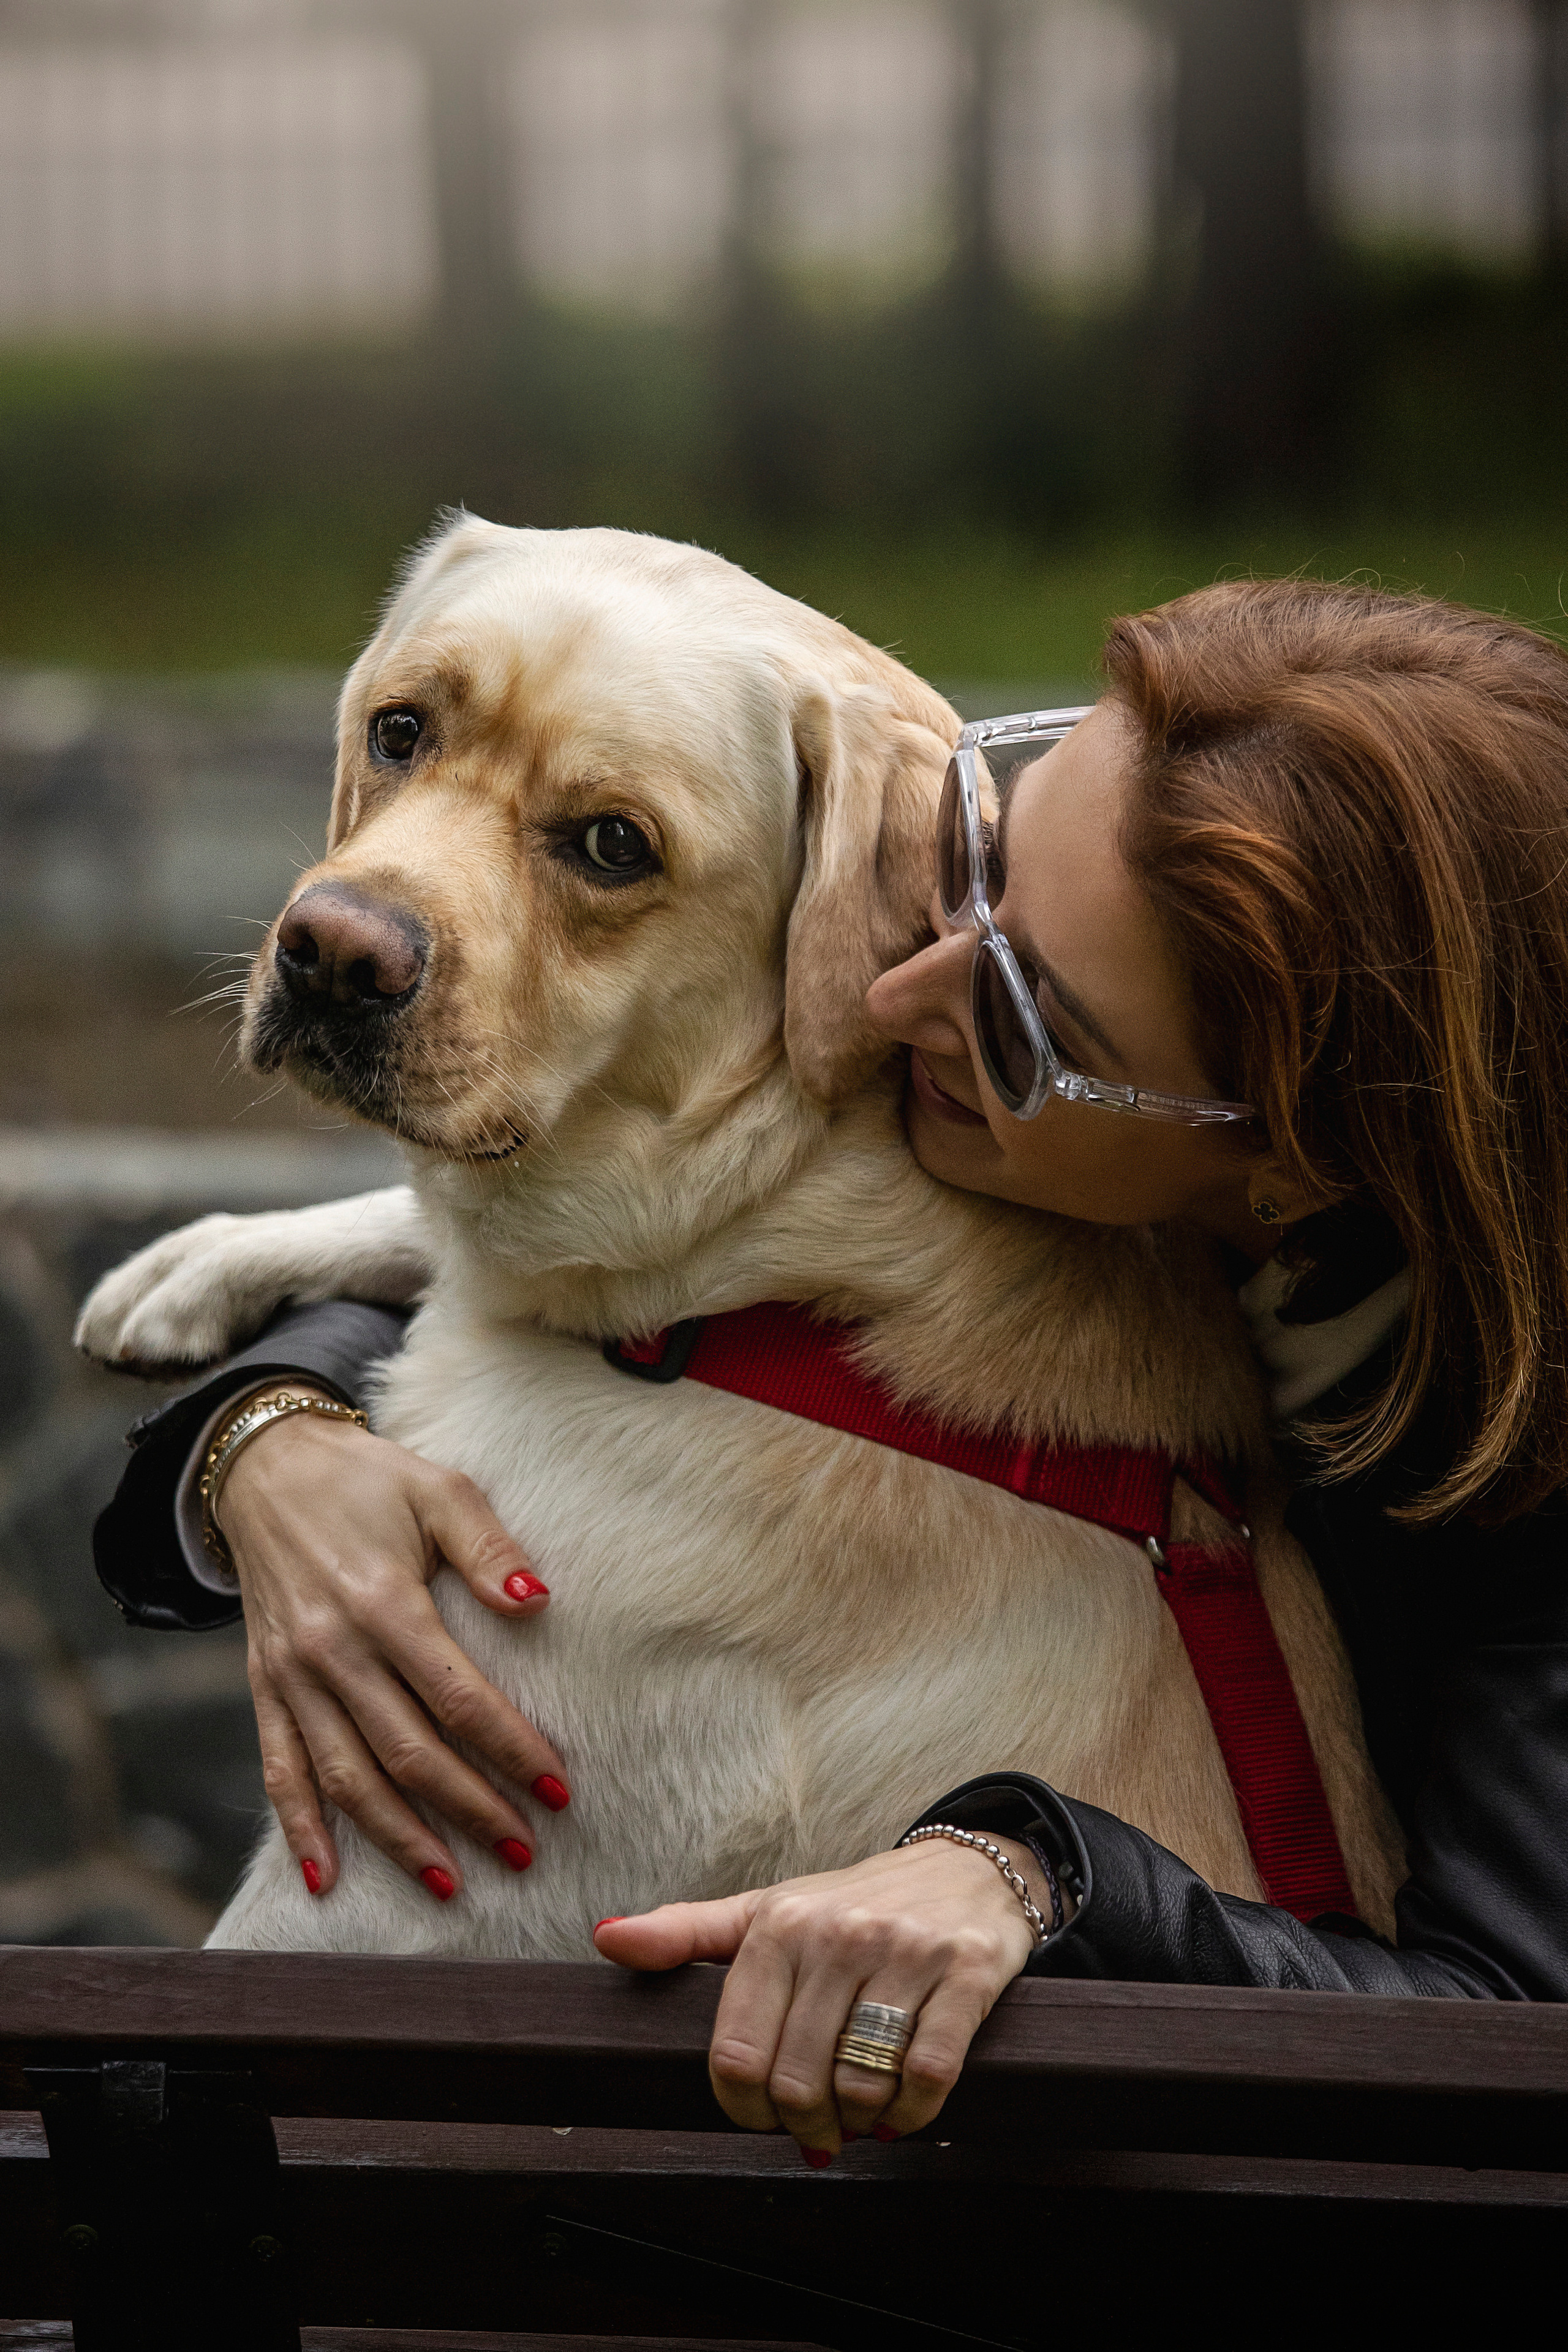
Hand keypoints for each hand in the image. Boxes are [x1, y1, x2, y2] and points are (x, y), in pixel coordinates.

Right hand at [217, 1398, 570, 1900]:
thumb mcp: (439, 1488)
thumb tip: (537, 1601)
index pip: (458, 1698)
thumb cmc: (369, 1480)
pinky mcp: (263, 1685)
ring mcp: (291, 1675)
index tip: (557, 1790)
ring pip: (347, 1776)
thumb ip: (489, 1547)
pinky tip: (325, 1878)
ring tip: (449, 1883)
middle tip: (523, 1851)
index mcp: (383, 1603)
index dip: (509, 1749)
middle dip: (470, 1809)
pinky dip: (300, 1827)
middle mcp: (332, 1650)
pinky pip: (279, 1768)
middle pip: (408, 1752)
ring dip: (398, 1837)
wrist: (267, 1469)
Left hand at [593, 1837, 1049, 2161]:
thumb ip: (685, 1931)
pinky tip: (903, 2110)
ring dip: (858, 2123)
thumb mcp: (767, 1909)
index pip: (736, 2054)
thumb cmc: (852, 1903)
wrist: (966, 1869)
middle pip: (797, 2082)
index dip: (743, 2109)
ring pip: (860, 2084)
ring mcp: (905, 1953)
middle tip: (815, 2131)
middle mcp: (838, 1935)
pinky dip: (911, 2113)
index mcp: (779, 1925)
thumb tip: (605, 1938)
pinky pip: (929, 2075)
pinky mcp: (966, 1972)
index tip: (760, 2115)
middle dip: (802, 2127)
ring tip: (859, 2116)